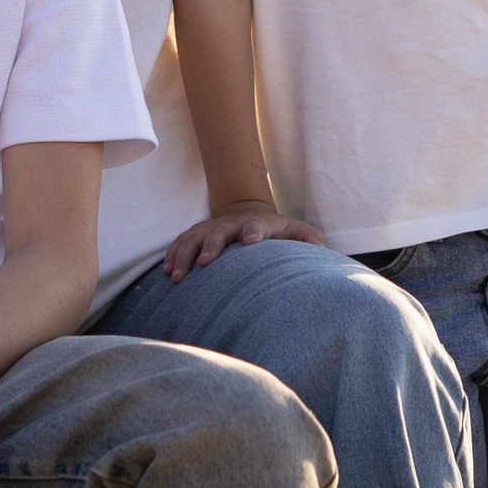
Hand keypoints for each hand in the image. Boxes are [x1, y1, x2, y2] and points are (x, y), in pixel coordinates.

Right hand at [163, 204, 326, 283]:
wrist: (244, 211)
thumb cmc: (271, 229)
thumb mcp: (292, 230)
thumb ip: (307, 237)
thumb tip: (320, 246)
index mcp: (254, 223)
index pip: (254, 225)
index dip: (252, 231)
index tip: (251, 241)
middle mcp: (228, 225)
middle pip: (217, 233)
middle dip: (211, 246)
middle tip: (207, 264)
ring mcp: (208, 229)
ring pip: (192, 240)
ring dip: (183, 256)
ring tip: (176, 277)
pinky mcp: (194, 235)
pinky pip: (179, 244)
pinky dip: (171, 256)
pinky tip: (167, 273)